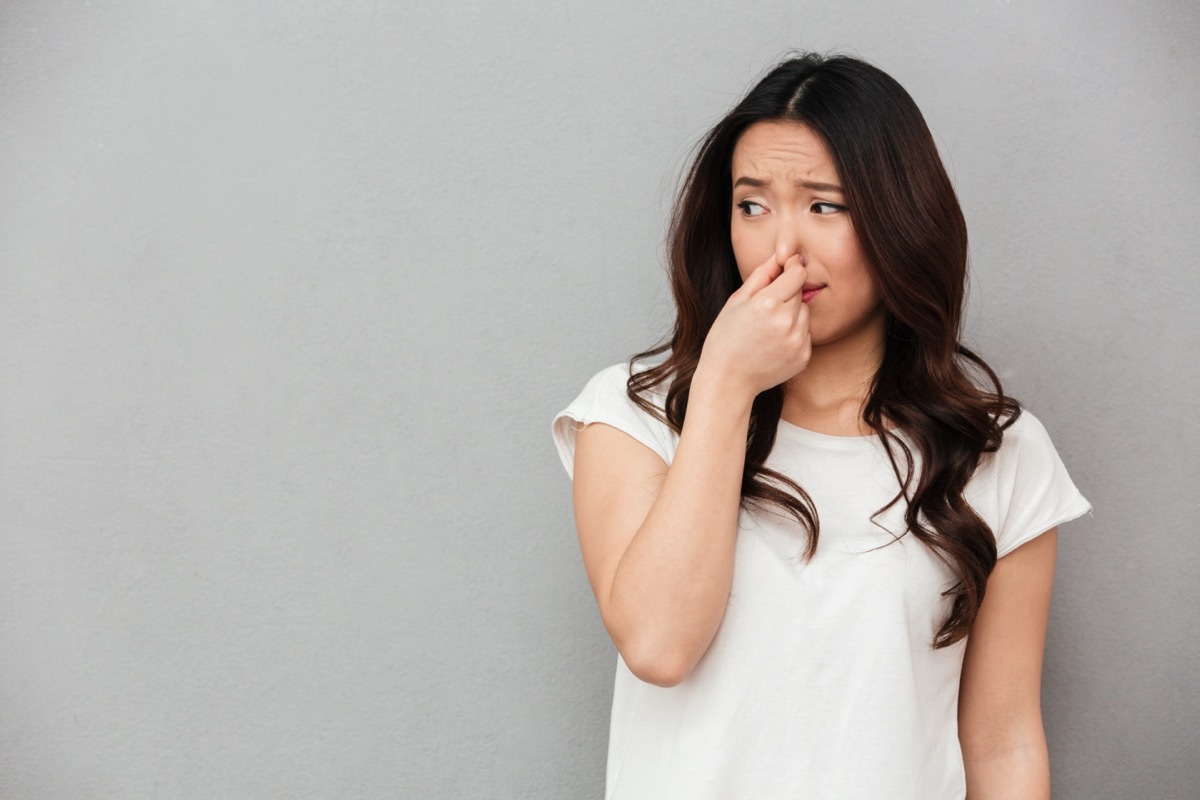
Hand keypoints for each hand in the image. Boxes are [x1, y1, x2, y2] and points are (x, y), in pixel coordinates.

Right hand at [699, 253, 811, 399]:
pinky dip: (794, 334)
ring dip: (792, 315)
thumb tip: (780, 254)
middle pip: (801, 293)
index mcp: (768, 304)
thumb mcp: (737, 301)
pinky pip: (806, 334)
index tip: (785, 270)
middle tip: (765, 310)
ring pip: (805, 314)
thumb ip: (761, 275)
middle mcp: (787, 322)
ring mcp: (797, 341)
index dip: (791, 269)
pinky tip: (774, 343)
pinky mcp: (804, 356)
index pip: (798, 273)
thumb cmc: (726, 338)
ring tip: (768, 329)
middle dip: (787, 295)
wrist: (728, 380)